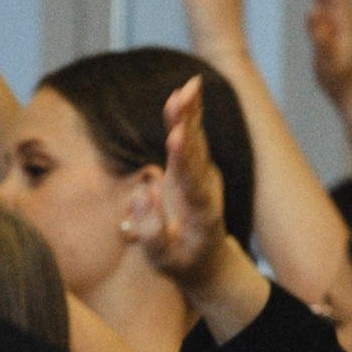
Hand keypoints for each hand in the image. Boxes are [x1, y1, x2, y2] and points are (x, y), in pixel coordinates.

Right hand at [125, 77, 229, 285]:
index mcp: (201, 214)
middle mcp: (207, 189)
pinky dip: (188, 115)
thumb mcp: (162, 262)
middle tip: (185, 97)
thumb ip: (150, 232)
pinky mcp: (196, 168)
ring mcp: (204, 176)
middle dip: (189, 124)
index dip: (184, 158)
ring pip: (197, 140)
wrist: (210, 262)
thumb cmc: (182, 263)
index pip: (192, 182)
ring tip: (188, 88)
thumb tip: (142, 193)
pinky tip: (185, 92)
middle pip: (197, 152)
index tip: (177, 136)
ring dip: (191, 113)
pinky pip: (192, 137)